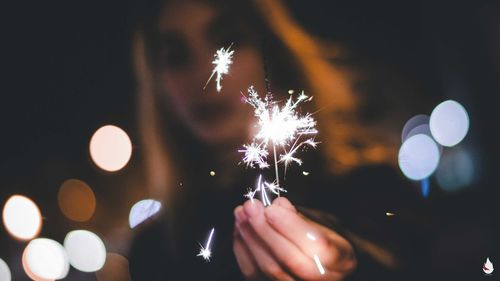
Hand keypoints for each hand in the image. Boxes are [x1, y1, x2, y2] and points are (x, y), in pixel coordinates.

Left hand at [233, 197, 356, 280]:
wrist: (322, 266)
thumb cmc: (323, 241)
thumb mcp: (323, 224)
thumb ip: (301, 217)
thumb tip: (278, 205)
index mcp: (342, 260)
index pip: (318, 247)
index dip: (291, 227)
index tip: (272, 208)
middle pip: (290, 260)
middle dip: (265, 230)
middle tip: (250, 206)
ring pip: (270, 269)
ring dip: (250, 238)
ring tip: (241, 214)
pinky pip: (254, 274)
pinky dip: (243, 250)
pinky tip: (240, 230)